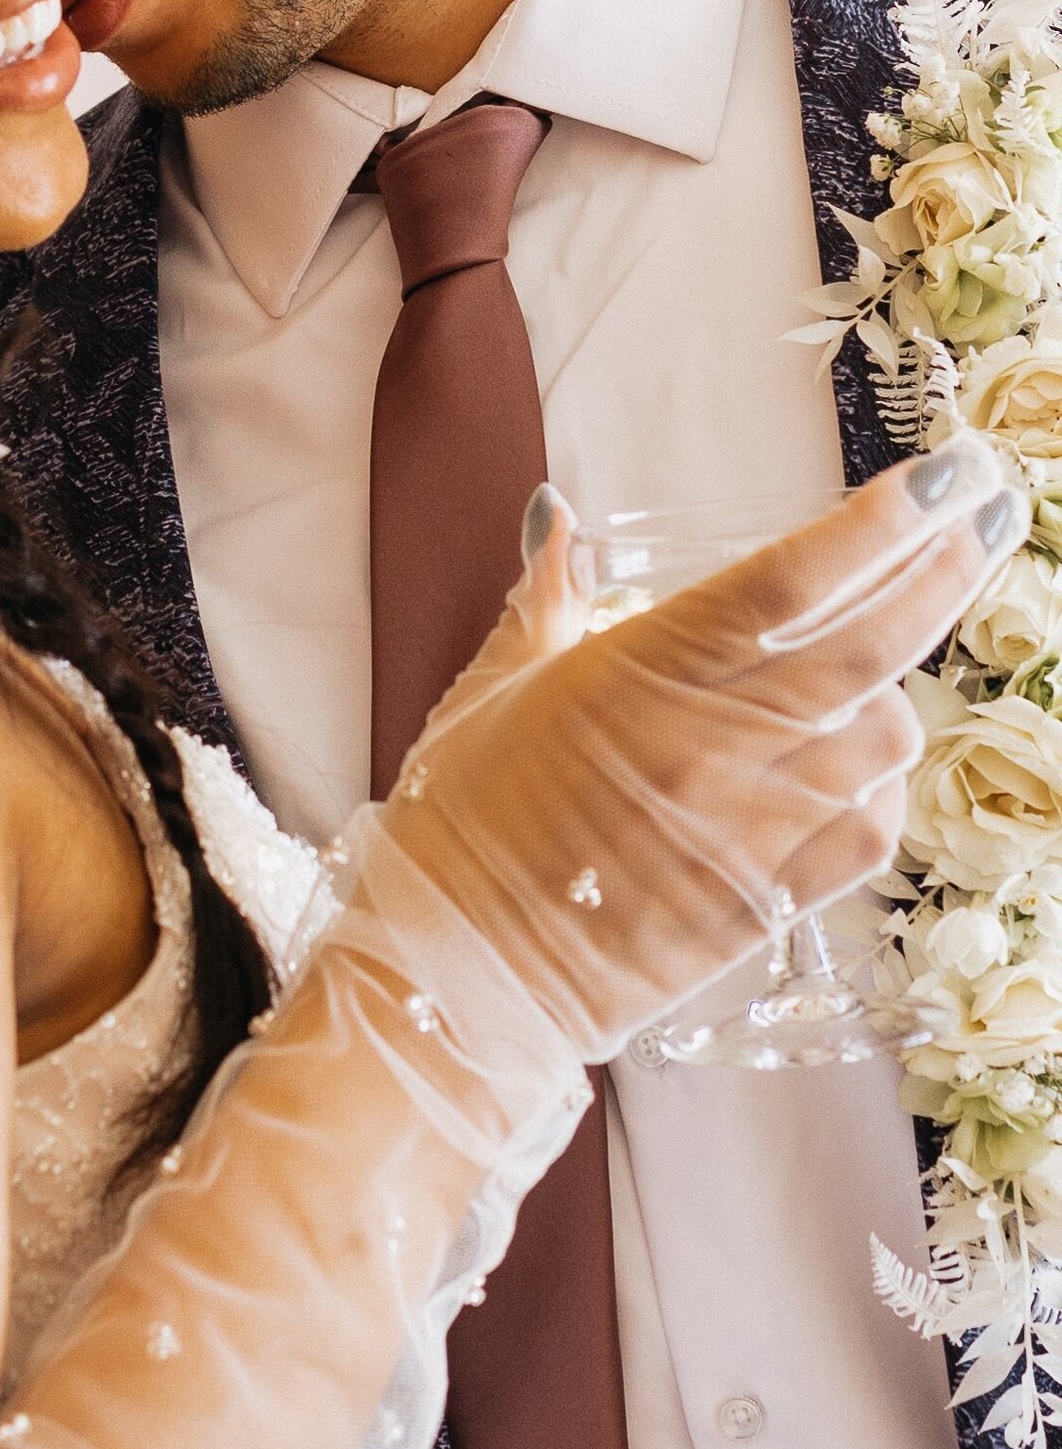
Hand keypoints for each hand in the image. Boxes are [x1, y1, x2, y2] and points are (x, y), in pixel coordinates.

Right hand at [362, 437, 1025, 1062]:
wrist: (458, 972)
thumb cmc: (461, 825)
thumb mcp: (493, 692)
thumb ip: (547, 598)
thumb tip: (555, 515)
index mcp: (643, 670)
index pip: (795, 578)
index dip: (886, 521)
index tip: (950, 476)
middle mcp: (714, 741)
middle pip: (872, 643)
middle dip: (947, 569)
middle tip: (990, 518)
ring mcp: (750, 826)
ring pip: (885, 740)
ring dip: (894, 698)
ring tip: (868, 684)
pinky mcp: (766, 902)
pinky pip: (871, 833)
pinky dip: (880, 794)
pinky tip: (855, 777)